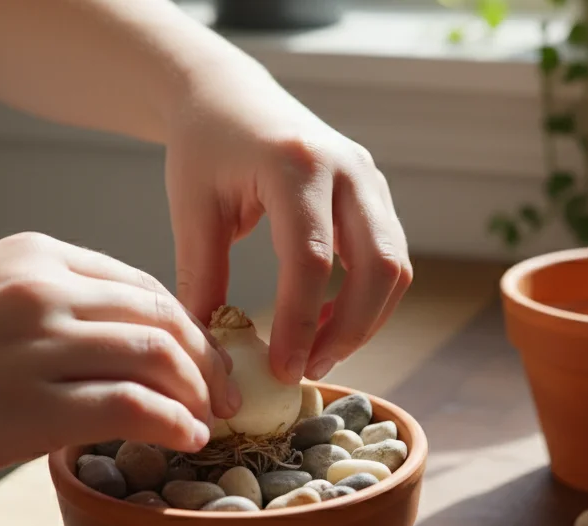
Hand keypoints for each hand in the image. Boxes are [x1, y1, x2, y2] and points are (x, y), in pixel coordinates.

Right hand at [0, 232, 236, 497]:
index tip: (203, 359)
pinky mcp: (31, 406)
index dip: (186, 325)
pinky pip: (133, 407)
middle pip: (160, 315)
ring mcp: (37, 345)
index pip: (140, 284)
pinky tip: (185, 440)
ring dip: (197, 393)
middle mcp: (42, 290)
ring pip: (156, 355)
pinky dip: (172, 423)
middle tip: (225, 395)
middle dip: (205, 358)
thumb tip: (111, 354)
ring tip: (210, 421)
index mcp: (33, 257)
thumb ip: (44, 314)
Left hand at [165, 57, 411, 383]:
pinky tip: (325, 320)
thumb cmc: (205, 147)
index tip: (284, 369)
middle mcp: (347, 169)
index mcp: (296, 167)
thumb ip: (202, 277)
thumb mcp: (193, 210)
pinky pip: (389, 257)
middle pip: (378, 266)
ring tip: (318, 354)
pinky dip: (366, 298)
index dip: (301, 323)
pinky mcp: (375, 194)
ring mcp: (369, 179)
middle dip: (350, 330)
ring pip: (395, 266)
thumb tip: (210, 351)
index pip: (311, 261)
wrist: (229, 94)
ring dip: (364, 320)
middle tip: (310, 370)